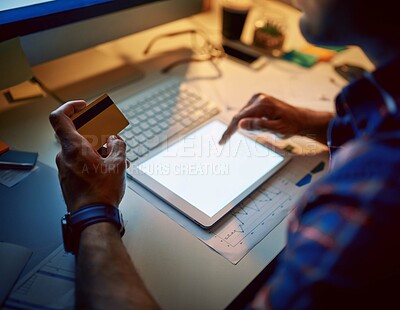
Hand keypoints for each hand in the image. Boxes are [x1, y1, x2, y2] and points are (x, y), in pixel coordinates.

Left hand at [49, 100, 126, 212]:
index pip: (60, 117)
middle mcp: (65, 156)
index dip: (71, 107)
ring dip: (100, 149)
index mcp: (74, 147)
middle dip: (98, 133)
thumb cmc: (101, 194)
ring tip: (118, 158)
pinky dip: (95, 160)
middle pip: (78, 134)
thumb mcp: (118, 164)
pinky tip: (111, 169)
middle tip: (112, 138)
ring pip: (82, 149)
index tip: (84, 107)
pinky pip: (80, 162)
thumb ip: (118, 145)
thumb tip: (115, 140)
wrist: (93, 217)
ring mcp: (65, 168)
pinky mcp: (68, 178)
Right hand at [219, 93, 333, 144]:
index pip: (239, 119)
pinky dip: (245, 121)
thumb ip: (258, 126)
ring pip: (242, 115)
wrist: (300, 119)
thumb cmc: (291, 126)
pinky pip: (247, 112)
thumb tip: (240, 124)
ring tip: (244, 134)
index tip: (222, 141)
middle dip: (231, 129)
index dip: (229, 131)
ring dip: (240, 125)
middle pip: (239, 116)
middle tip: (223, 142)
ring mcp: (258, 98)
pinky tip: (248, 127)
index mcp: (262, 105)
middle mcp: (258, 98)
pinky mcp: (258, 100)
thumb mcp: (276, 129)